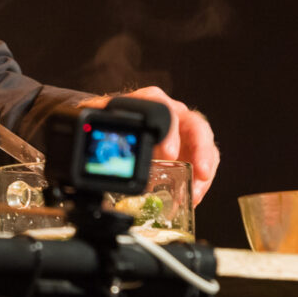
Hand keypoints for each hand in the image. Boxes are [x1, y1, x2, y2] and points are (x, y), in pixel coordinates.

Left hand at [76, 85, 219, 202]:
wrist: (117, 127)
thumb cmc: (112, 120)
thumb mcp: (102, 118)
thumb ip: (98, 121)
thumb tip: (90, 130)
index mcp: (151, 100)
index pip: (164, 107)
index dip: (170, 130)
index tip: (169, 153)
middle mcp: (174, 112)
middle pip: (194, 124)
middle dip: (199, 149)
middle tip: (198, 170)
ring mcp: (185, 131)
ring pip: (205, 143)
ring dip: (206, 167)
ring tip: (197, 190)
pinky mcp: (192, 149)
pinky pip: (206, 161)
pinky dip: (202, 180)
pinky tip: (194, 196)